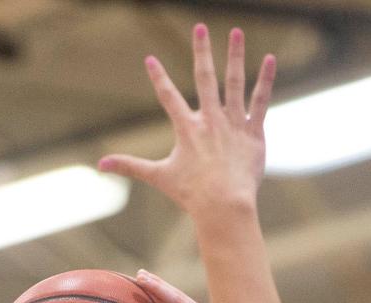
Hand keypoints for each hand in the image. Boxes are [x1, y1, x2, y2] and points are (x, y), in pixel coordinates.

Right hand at [99, 25, 274, 220]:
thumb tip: (100, 165)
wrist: (225, 207)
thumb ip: (130, 166)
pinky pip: (260, 102)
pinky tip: (270, 59)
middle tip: (200, 27)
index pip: (168, 96)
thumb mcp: (158, 177)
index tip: (150, 59)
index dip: (157, 77)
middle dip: (201, 50)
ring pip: (234, 82)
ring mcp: (233, 124)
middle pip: (204, 77)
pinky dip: (266, 80)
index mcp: (187, 128)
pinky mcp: (252, 133)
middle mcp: (209, 120)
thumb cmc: (192, 195)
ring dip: (235, 55)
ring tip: (237, 32)